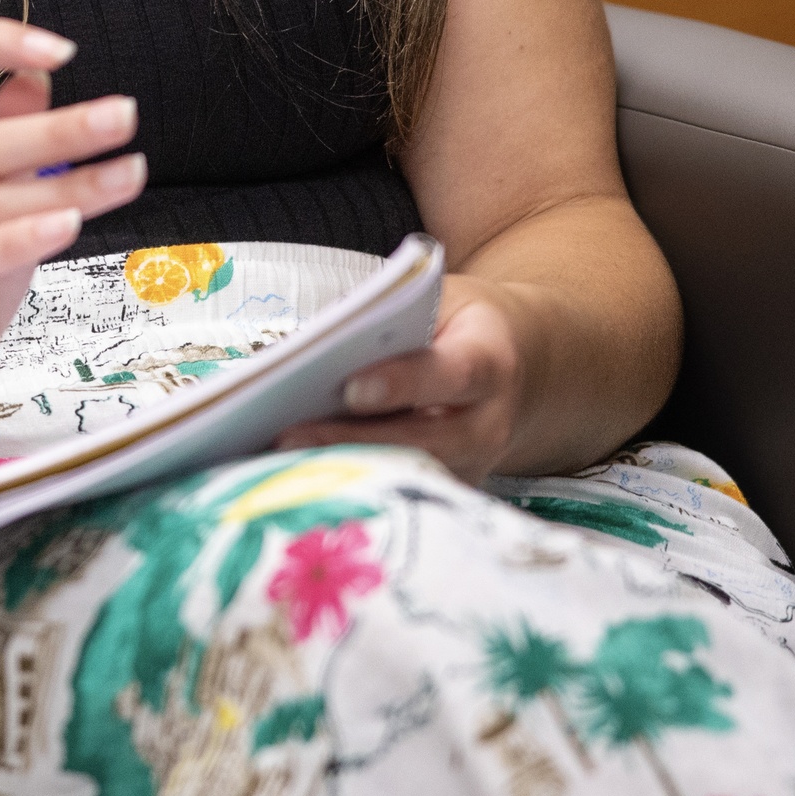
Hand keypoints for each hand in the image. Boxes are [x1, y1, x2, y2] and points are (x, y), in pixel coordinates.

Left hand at [276, 279, 525, 482]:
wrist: (514, 369)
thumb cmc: (458, 326)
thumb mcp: (439, 302)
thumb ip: (388, 318)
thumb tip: (313, 343)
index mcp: (489, 362)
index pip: (450, 373)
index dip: (403, 383)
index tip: (350, 390)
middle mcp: (489, 425)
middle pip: (422, 440)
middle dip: (352, 440)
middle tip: (288, 437)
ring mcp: (473, 467)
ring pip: (406, 476)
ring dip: (342, 470)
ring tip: (280, 462)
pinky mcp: (450, 491)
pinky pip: (399, 492)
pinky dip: (350, 484)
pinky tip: (296, 476)